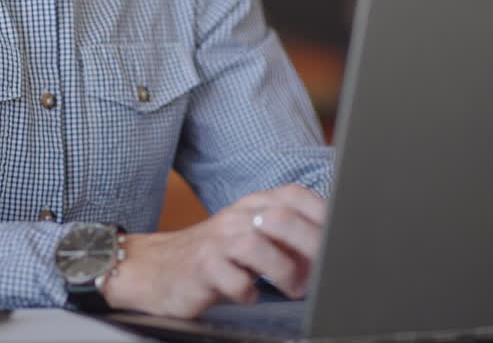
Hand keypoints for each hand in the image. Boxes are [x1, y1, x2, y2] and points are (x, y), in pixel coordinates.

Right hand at [100, 184, 326, 317]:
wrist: (154, 268)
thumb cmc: (214, 255)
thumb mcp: (249, 235)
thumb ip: (286, 237)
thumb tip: (332, 250)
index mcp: (253, 204)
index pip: (295, 195)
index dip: (322, 215)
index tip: (338, 240)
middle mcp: (236, 216)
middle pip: (282, 219)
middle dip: (311, 248)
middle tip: (320, 274)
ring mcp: (217, 241)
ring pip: (258, 246)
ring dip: (284, 271)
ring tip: (291, 289)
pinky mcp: (201, 268)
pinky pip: (233, 280)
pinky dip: (249, 292)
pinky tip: (251, 297)